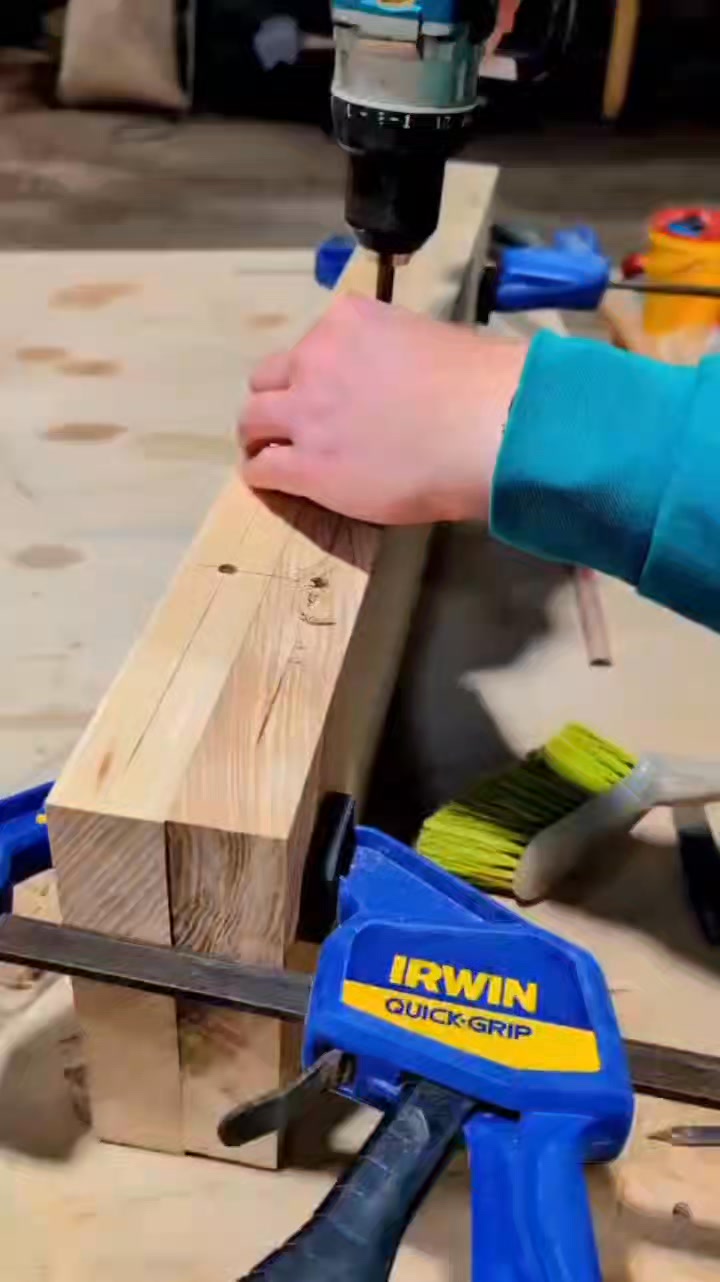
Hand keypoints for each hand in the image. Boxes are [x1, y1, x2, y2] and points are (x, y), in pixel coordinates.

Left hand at [238, 296, 526, 524]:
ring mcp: (306, 413)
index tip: (334, 391)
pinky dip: (262, 475)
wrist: (484, 429)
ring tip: (268, 453)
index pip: (315, 342)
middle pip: (269, 377)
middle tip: (293, 423)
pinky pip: (262, 468)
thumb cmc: (478, 385)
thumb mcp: (429, 339)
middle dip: (279, 398)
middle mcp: (316, 358)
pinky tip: (272, 483)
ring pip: (253, 420)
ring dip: (260, 436)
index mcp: (348, 321)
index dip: (320, 371)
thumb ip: (395, 351)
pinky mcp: (306, 465)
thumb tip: (397, 375)